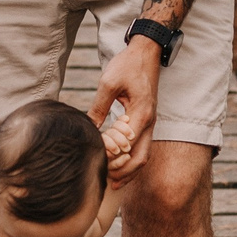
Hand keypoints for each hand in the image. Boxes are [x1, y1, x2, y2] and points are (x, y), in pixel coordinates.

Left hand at [89, 38, 160, 185]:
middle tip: (108, 184)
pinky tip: (118, 164)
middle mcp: (149, 121)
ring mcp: (150, 122)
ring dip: (130, 169)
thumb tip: (87, 129)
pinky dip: (132, 158)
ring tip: (113, 181)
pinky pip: (142, 146)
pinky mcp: (146, 120)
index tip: (98, 164)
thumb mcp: (108, 84)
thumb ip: (98, 108)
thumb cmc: (127, 65)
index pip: (129, 146)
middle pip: (141, 157)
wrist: (146, 52)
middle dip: (126, 173)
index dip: (114, 159)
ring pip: (143, 154)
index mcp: (141, 113)